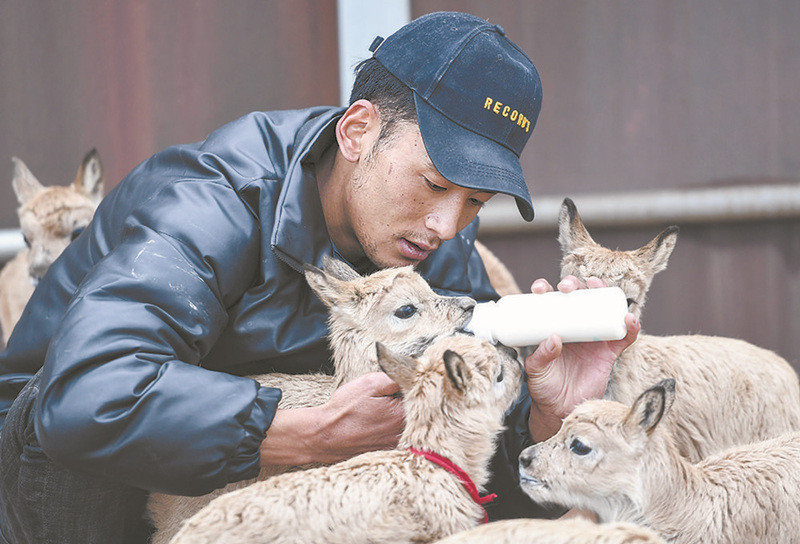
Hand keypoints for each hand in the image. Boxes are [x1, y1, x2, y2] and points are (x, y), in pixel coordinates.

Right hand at [260, 372, 404, 465]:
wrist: (323, 435)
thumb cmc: (344, 410)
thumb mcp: (370, 383)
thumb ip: (396, 377)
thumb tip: (412, 372)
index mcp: (403, 415)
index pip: (420, 396)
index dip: (411, 386)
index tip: (400, 382)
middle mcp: (403, 433)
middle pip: (416, 412)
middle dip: (406, 400)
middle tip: (387, 395)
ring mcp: (394, 444)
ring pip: (407, 424)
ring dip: (398, 413)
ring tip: (378, 408)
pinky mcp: (385, 450)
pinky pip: (397, 435)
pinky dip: (390, 426)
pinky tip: (376, 420)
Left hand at [524, 275, 639, 442]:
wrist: (561, 410)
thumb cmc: (544, 387)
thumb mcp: (536, 371)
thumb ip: (541, 356)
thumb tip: (554, 339)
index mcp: (554, 328)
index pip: (550, 303)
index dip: (547, 289)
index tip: (540, 288)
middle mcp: (575, 328)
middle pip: (578, 298)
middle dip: (574, 284)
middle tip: (568, 287)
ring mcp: (593, 339)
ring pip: (602, 310)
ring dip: (603, 294)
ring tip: (599, 287)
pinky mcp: (609, 353)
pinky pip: (624, 337)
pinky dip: (631, 327)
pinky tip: (629, 319)